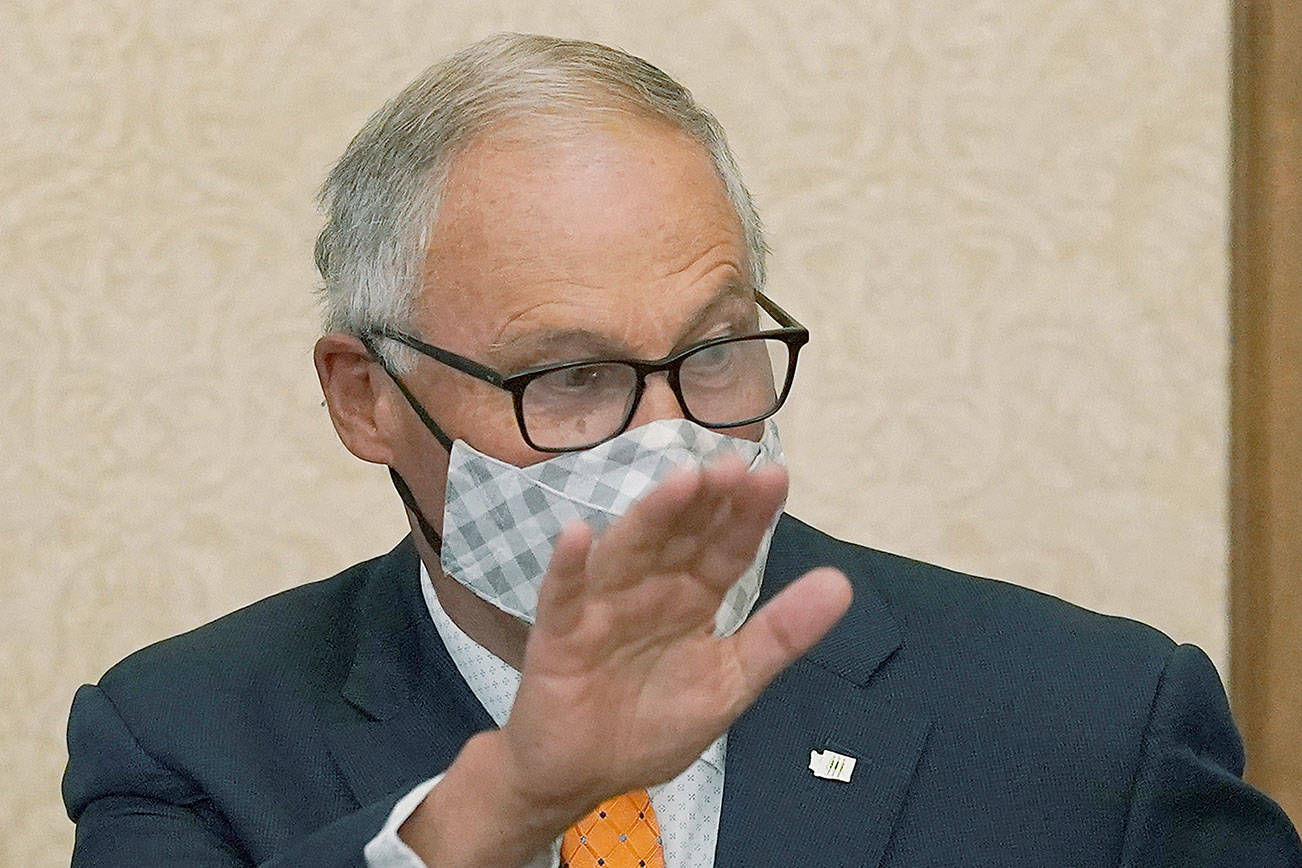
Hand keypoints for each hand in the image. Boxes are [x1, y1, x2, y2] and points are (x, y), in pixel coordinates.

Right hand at [404, 456, 850, 865]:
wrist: (581, 775)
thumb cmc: (653, 724)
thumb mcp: (730, 682)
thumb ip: (781, 635)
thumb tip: (842, 583)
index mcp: (693, 598)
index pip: (727, 549)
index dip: (749, 515)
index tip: (775, 476)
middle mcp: (650, 589)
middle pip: (680, 536)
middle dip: (706, 502)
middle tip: (734, 465)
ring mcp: (604, 606)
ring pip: (629, 551)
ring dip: (652, 516)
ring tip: (682, 481)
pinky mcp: (560, 634)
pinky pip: (565, 596)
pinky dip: (569, 566)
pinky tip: (578, 534)